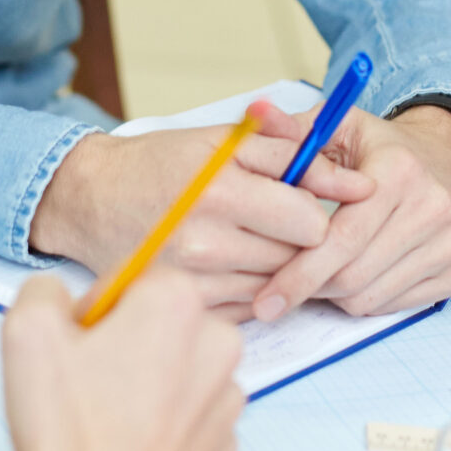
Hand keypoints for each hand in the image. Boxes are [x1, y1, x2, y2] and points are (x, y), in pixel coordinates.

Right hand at [2, 269, 245, 450]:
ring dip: (150, 383)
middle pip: (166, 323)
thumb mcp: (27, 331)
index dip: (100, 306)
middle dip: (129, 341)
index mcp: (177, 305)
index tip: (80, 340)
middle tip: (88, 380)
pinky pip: (191, 419)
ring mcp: (226, 401)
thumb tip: (58, 294)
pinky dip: (165, 426)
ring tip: (107, 419)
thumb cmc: (67, 428)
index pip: (137, 278)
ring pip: (181, 371)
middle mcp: (219, 345)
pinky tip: (130, 446)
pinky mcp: (225, 447)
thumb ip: (44, 289)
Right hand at [28, 114, 372, 313]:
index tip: (302, 202)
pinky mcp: (184, 307)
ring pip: (275, 285)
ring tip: (244, 236)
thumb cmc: (158, 163)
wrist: (90, 199)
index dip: (316, 213)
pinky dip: (248, 288)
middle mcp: (207, 243)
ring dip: (272, 264)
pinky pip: (247, 309)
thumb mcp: (226, 141)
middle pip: (296, 258)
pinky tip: (227, 262)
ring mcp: (194, 282)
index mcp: (221, 192)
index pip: (312, 224)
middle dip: (295, 239)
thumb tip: (360, 182)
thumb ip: (295, 155)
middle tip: (270, 217)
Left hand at [250, 103, 450, 320]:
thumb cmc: (385, 149)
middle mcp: (432, 208)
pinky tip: (354, 273)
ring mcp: (449, 245)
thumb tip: (253, 114)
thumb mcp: (341, 126)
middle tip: (281, 287)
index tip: (262, 297)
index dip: (297, 273)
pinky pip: (392, 306)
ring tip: (321, 269)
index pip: (341, 239)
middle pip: (352, 276)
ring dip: (334, 294)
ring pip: (369, 297)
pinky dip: (363, 299)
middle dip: (309, 287)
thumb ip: (293, 129)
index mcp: (399, 171)